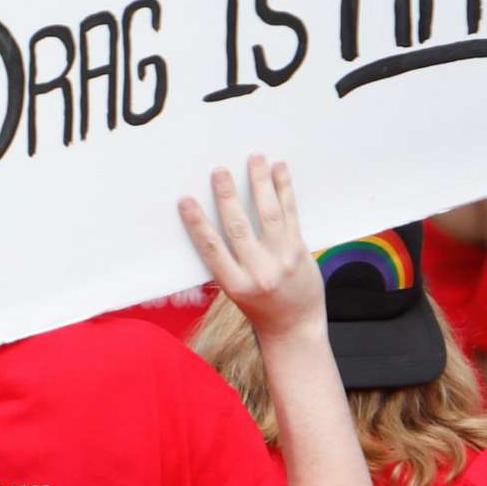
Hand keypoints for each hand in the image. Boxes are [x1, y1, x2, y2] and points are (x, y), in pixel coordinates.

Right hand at [178, 156, 321, 341]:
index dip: (197, 223)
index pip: (211, 248)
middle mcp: (260, 272)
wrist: (295, 327)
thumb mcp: (234, 290)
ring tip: (255, 159)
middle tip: (219, 172)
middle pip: (239, 227)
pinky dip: (285, 190)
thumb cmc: (259, 307)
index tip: (185, 200)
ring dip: (260, 184)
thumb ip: (225, 260)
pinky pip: (291, 215)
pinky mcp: (301, 251)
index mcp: (235, 284)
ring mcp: (283, 260)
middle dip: (227, 196)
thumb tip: (209, 221)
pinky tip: (280, 171)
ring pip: (268, 215)